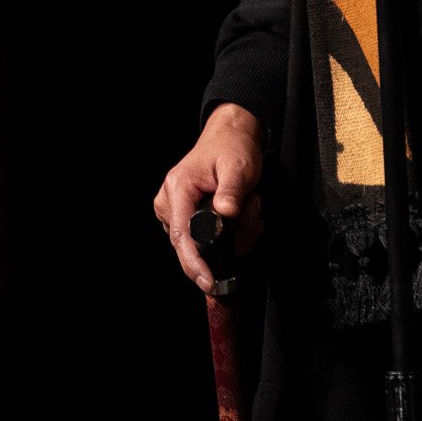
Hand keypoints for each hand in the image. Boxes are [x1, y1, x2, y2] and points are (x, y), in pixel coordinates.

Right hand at [152, 103, 264, 293]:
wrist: (229, 138)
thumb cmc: (230, 148)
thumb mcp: (238, 165)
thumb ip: (231, 189)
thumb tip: (226, 213)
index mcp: (178, 188)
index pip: (182, 236)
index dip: (194, 263)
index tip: (210, 282)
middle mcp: (170, 203)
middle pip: (195, 246)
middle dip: (230, 241)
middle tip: (251, 215)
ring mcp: (176, 214)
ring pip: (206, 247)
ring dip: (236, 236)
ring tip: (248, 208)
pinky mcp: (187, 221)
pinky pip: (209, 244)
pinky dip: (232, 236)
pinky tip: (241, 216)